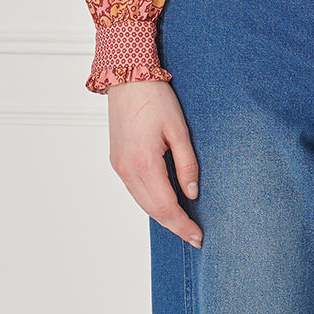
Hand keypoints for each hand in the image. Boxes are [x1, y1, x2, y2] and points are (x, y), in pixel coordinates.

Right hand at [106, 80, 203, 248]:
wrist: (127, 77)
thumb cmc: (155, 97)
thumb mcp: (178, 129)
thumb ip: (187, 163)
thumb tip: (192, 192)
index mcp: (145, 163)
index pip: (166, 207)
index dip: (183, 225)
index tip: (198, 237)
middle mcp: (127, 170)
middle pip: (152, 210)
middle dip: (174, 225)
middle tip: (194, 235)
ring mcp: (119, 166)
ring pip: (142, 203)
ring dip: (161, 215)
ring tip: (182, 222)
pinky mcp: (116, 160)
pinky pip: (134, 190)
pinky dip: (150, 201)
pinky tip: (164, 201)